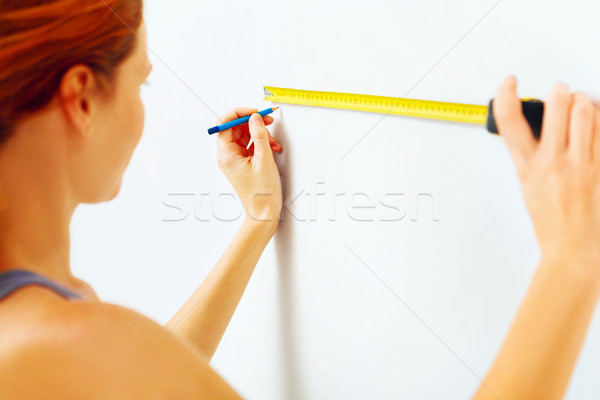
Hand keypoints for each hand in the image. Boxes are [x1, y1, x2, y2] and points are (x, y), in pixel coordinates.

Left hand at [216, 107, 282, 230]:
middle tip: (268, 121)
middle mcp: (227, 156)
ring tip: (273, 142)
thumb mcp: (264, 160)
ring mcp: (235, 159)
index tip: (254, 112)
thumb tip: (256, 118)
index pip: (224, 124)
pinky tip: (272, 148)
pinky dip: (262, 143)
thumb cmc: (262, 193)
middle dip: (252, 123)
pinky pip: (250, 145)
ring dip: (260, 134)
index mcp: (226, 155)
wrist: (264, 213)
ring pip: (245, 136)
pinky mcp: (244, 163)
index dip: (239, 114)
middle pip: (235, 128)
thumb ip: (260, 135)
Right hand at [494, 76, 599, 265]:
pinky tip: (596, 128)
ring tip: (582, 108)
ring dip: (584, 102)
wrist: (575, 248)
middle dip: (560, 92)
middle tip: (560, 95)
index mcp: (528, 166)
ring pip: (587, 111)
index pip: (510, 122)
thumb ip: (530, 152)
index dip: (506, 95)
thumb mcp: (528, 184)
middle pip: (557, 105)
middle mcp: (554, 162)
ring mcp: (583, 165)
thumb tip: (534, 123)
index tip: (510, 83)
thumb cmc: (551, 219)